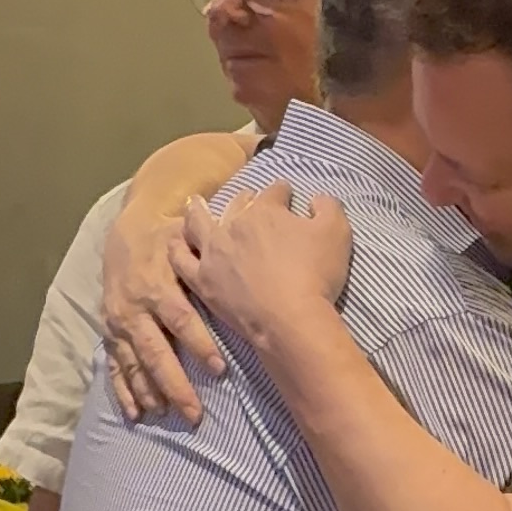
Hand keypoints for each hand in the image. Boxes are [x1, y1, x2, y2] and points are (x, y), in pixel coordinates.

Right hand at [102, 201, 230, 429]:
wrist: (127, 231)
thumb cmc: (170, 238)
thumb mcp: (188, 241)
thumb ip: (212, 256)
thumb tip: (252, 261)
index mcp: (159, 286)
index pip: (181, 319)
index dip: (200, 344)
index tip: (219, 369)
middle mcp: (136, 308)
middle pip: (156, 352)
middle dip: (175, 384)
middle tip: (195, 413)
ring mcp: (120, 324)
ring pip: (135, 364)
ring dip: (150, 392)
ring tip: (167, 415)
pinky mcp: (110, 332)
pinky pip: (115, 365)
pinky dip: (124, 390)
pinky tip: (136, 413)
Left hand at [174, 183, 353, 356]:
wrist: (289, 319)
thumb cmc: (316, 275)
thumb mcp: (337, 232)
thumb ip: (328, 207)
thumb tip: (317, 199)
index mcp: (266, 210)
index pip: (274, 192)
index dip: (283, 192)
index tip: (287, 194)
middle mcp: (235, 224)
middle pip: (237, 203)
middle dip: (244, 198)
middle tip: (247, 200)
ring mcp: (214, 252)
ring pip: (198, 223)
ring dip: (197, 211)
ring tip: (194, 205)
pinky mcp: (203, 280)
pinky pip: (182, 259)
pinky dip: (177, 247)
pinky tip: (174, 242)